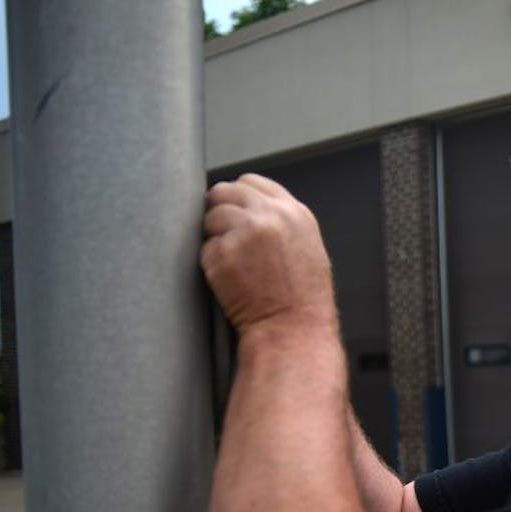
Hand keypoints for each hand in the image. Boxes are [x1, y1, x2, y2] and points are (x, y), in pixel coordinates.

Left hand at [201, 173, 337, 335]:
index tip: (235, 210)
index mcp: (293, 212)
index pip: (252, 182)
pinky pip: (204, 249)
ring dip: (215, 237)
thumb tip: (251, 208)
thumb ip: (281, 221)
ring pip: (210, 217)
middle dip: (221, 212)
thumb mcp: (306, 247)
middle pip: (225, 191)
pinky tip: (231, 280)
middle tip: (227, 237)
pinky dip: (212, 264)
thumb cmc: (303, 299)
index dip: (239, 196)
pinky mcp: (222, 254)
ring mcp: (244, 232)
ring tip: (234, 264)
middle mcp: (269, 216)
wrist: (293, 329)